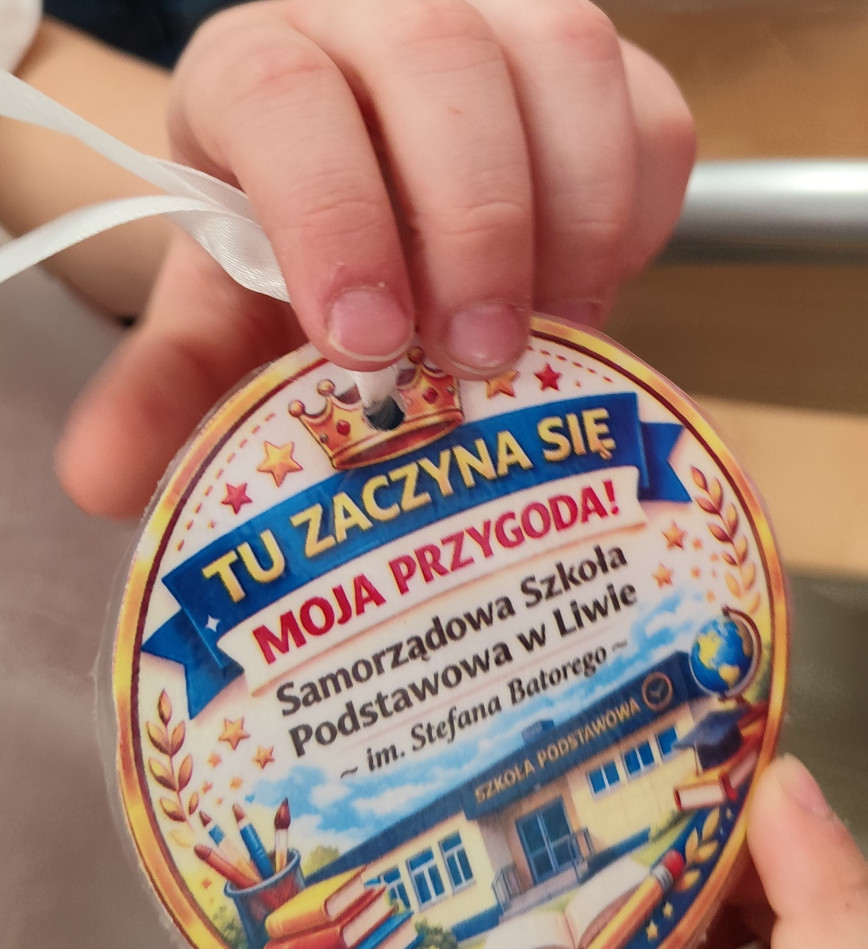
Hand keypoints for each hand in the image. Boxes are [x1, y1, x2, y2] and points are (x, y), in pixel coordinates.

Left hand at [53, 0, 693, 517]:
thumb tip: (106, 480)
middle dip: (473, 221)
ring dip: (573, 215)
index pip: (289, 96)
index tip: (368, 341)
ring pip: (569, 58)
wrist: (379, 213)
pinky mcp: (596, 76)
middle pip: (440, 57)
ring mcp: (502, 29)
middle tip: (481, 357)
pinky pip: (651, 113)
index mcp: (264, 71)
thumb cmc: (299, 262)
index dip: (333, 214)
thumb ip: (171, 390)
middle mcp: (380, 21)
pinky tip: (594, 292)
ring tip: (555, 338)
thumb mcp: (224, 321)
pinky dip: (637, 212)